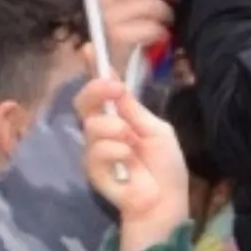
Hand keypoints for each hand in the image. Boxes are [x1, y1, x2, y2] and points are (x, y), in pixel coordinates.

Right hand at [76, 77, 189, 250]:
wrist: (165, 201)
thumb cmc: (165, 167)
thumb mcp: (156, 131)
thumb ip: (134, 110)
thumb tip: (116, 82)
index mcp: (121, 118)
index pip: (102, 92)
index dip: (94, 70)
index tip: (90, 49)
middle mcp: (104, 131)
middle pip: (84, 102)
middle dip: (96, 89)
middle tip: (114, 88)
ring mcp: (96, 150)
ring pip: (91, 125)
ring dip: (115, 129)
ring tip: (131, 142)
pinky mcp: (93, 171)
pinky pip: (96, 151)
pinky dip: (115, 151)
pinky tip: (128, 160)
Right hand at [89, 0, 179, 70]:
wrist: (104, 65)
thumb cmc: (121, 31)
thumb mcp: (131, 2)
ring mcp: (107, 16)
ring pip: (151, 3)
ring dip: (165, 12)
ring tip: (163, 20)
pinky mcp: (116, 37)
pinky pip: (152, 27)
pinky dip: (159, 32)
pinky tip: (155, 36)